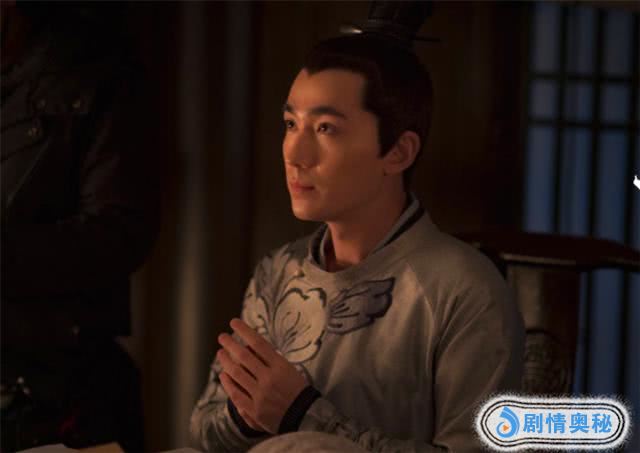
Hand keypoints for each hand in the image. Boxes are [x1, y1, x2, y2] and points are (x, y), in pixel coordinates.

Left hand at [217, 318, 307, 433]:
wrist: (305, 416)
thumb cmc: (298, 390)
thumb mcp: (289, 369)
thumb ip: (271, 360)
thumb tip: (250, 347)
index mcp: (280, 366)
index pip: (258, 344)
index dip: (244, 331)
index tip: (234, 322)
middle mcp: (269, 379)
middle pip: (244, 357)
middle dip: (230, 344)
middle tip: (222, 337)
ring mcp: (260, 395)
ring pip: (237, 374)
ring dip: (226, 361)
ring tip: (220, 353)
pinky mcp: (254, 410)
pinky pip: (236, 394)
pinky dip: (228, 383)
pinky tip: (223, 374)